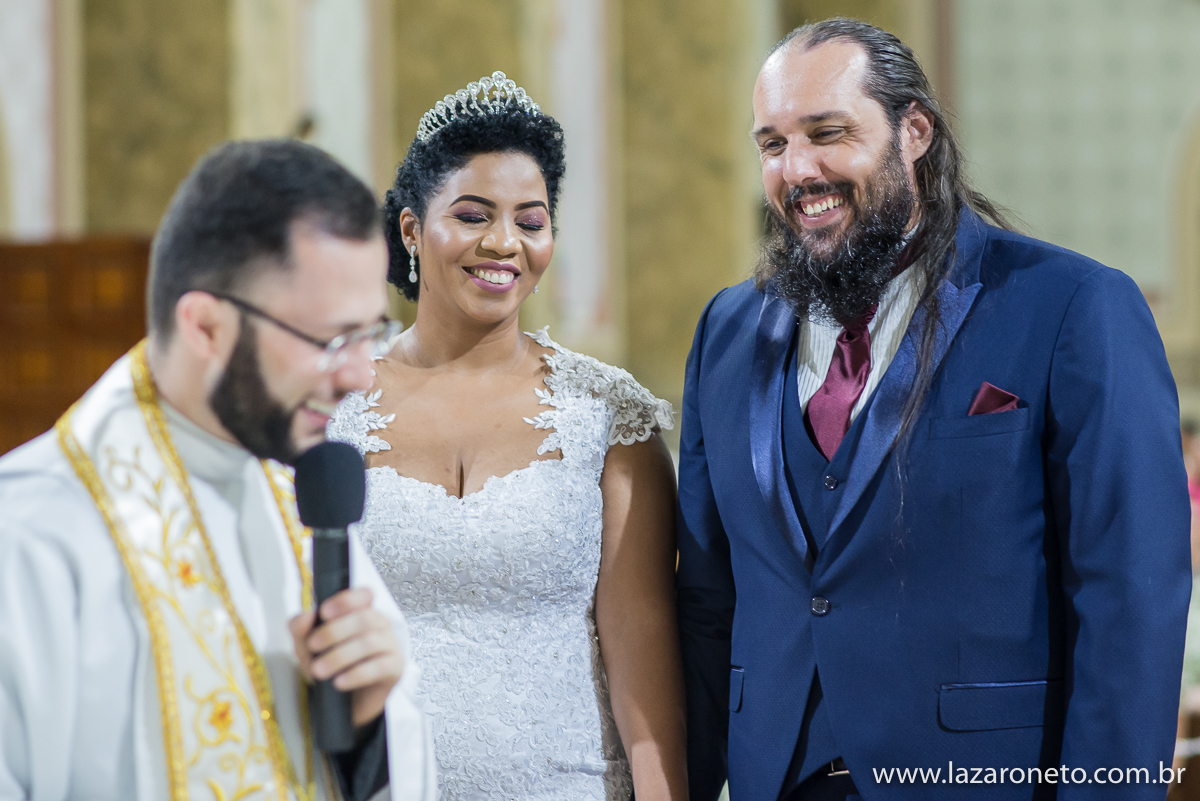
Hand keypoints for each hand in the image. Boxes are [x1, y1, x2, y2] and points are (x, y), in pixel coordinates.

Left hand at [289, 587, 404, 726]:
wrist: (345, 703)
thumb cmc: (331, 666)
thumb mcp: (308, 648)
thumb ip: (302, 630)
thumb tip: (305, 616)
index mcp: (362, 612)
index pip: (364, 595)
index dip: (346, 601)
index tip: (324, 612)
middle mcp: (380, 625)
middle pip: (364, 618)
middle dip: (335, 631)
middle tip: (313, 645)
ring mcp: (390, 645)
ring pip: (369, 642)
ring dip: (340, 656)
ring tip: (319, 671)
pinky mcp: (395, 669)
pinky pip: (379, 667)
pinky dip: (356, 675)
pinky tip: (339, 682)